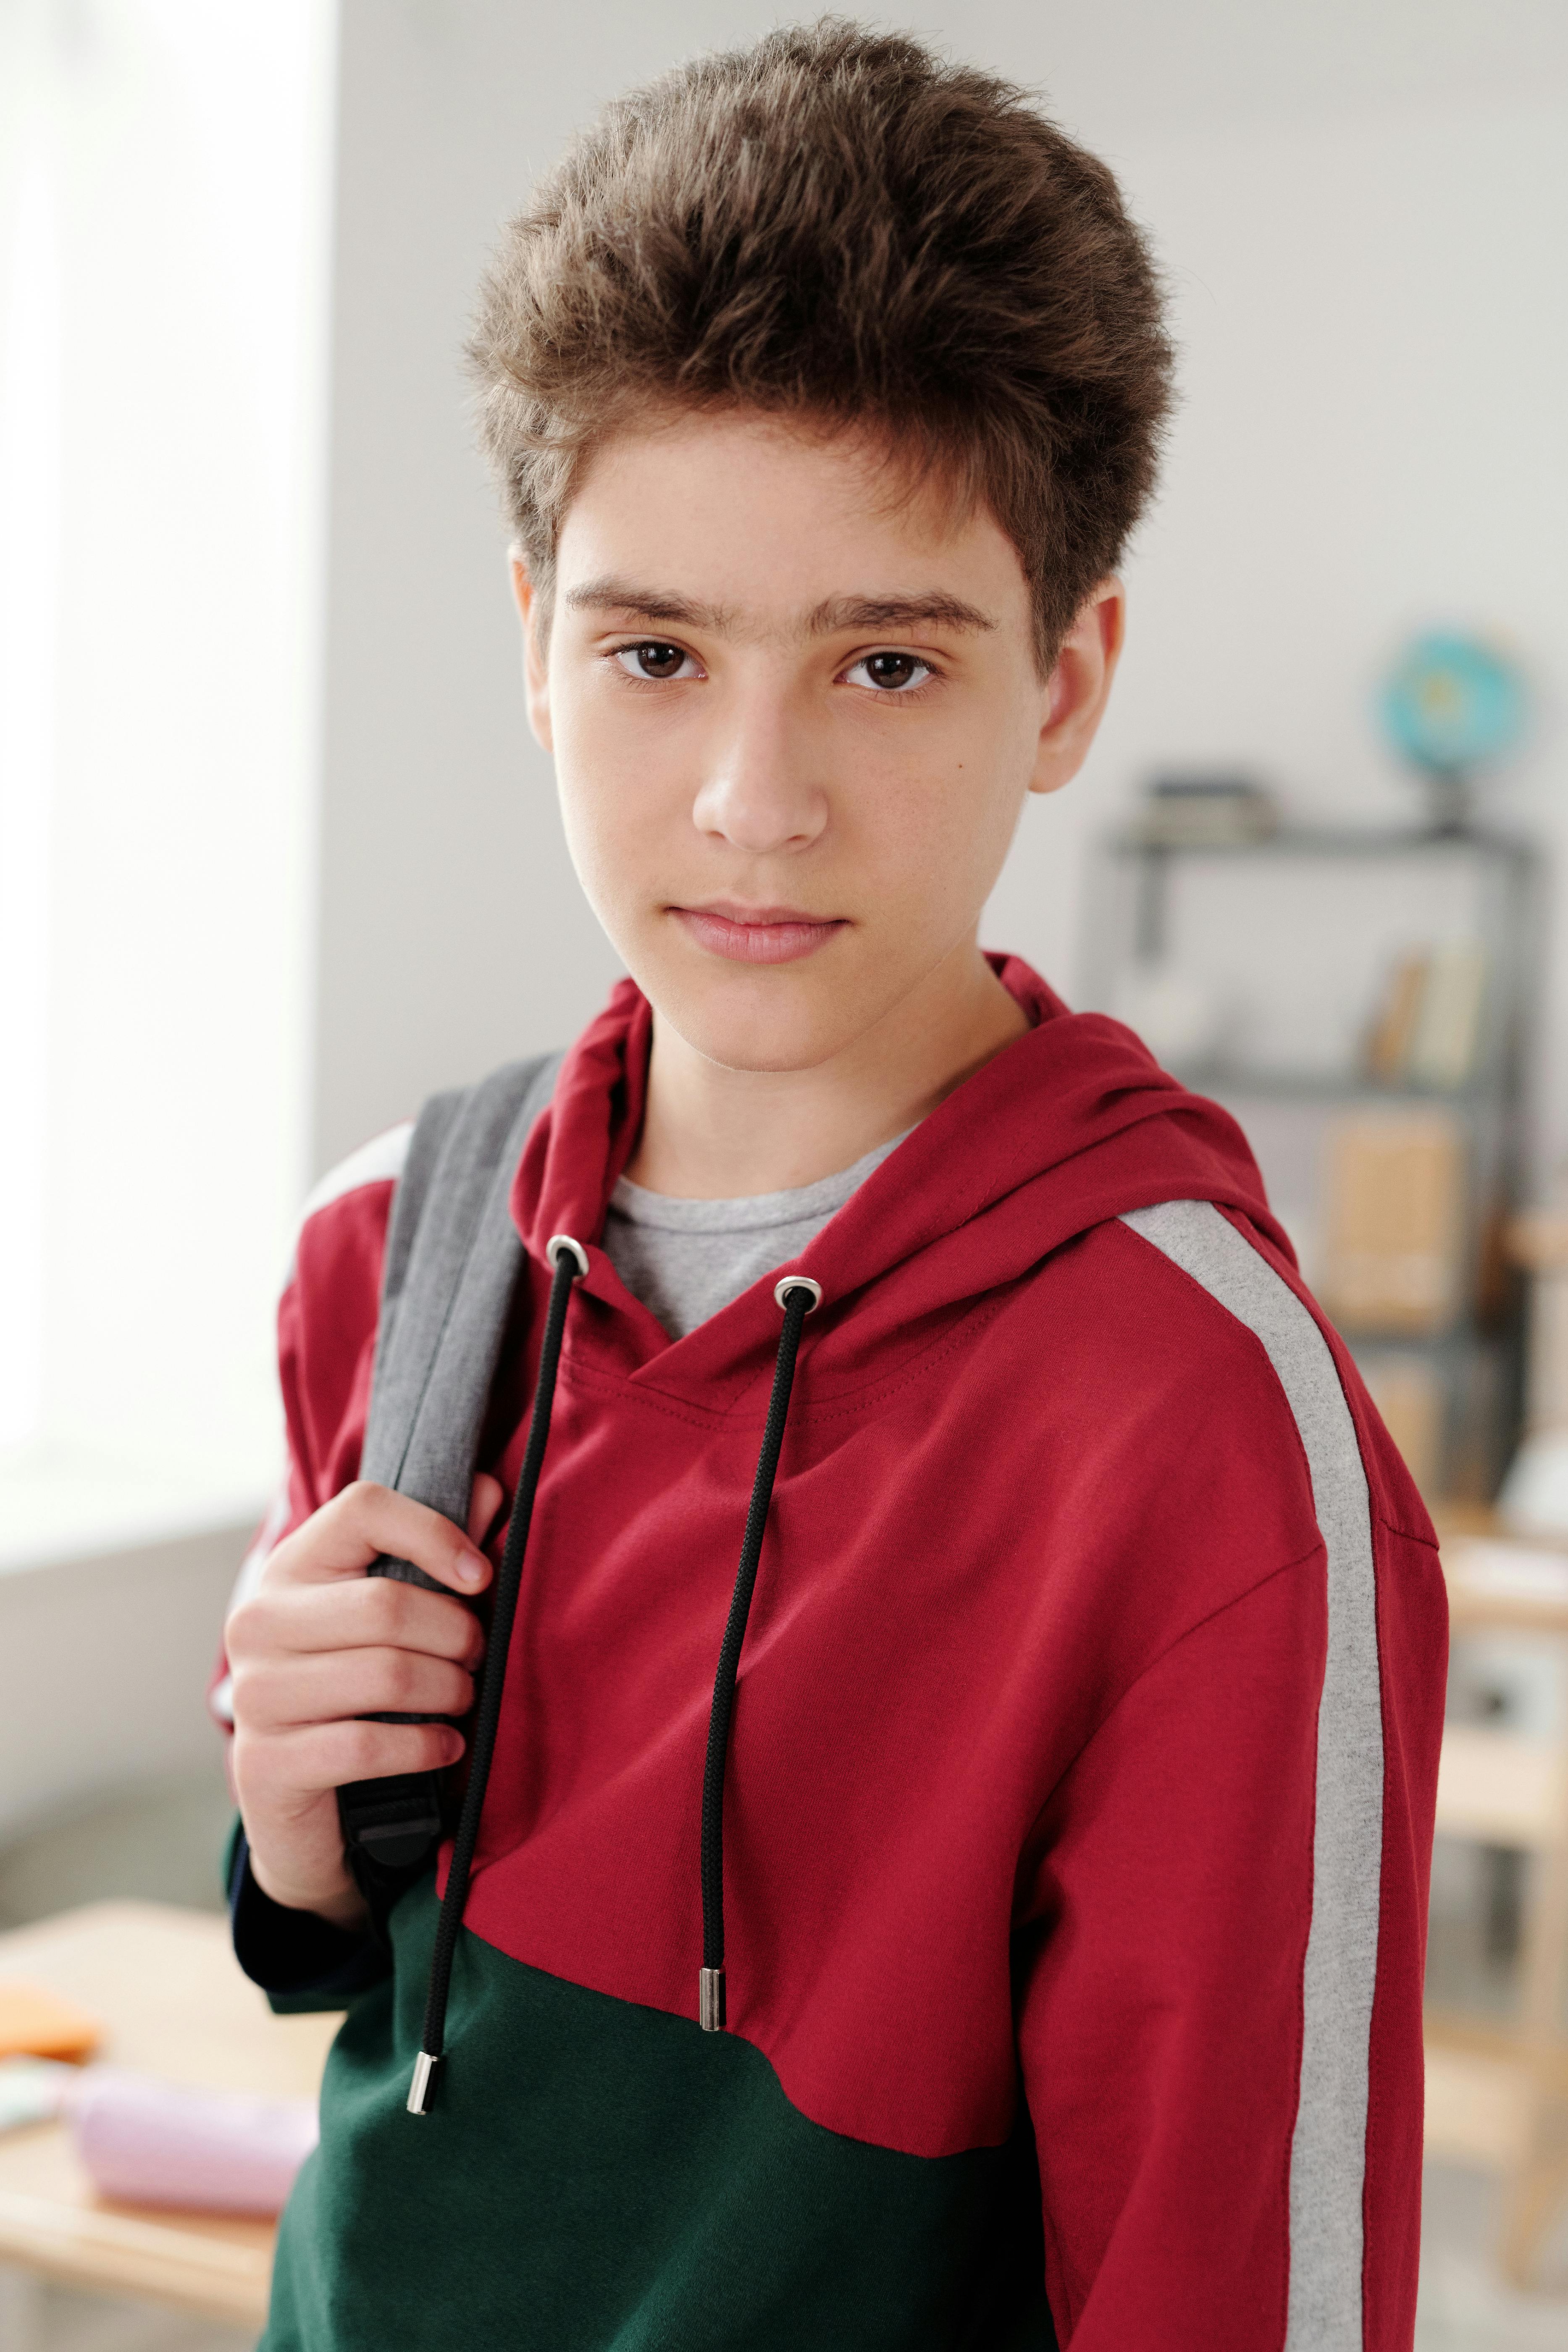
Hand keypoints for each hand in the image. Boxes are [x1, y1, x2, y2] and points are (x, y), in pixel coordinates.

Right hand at [226, 1476, 503, 1930]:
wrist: (297, 1796)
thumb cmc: (357, 1686)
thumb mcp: (391, 1612)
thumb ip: (434, 1548)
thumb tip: (484, 1488)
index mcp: (290, 1569)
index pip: (362, 1508)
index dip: (435, 1531)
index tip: (479, 1576)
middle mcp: (258, 1622)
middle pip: (387, 1604)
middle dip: (456, 1633)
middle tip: (476, 1654)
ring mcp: (255, 1695)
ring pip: (386, 1675)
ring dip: (448, 1690)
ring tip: (462, 1696)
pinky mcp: (266, 1764)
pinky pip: (369, 1746)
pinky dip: (426, 1747)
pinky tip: (446, 1746)